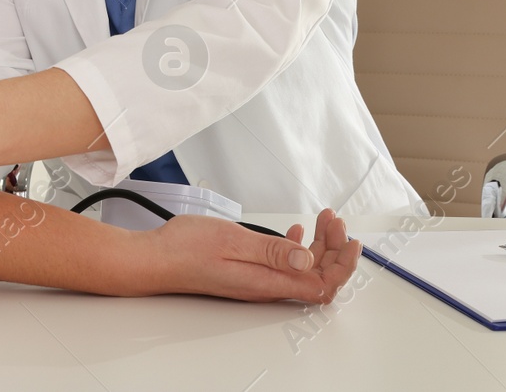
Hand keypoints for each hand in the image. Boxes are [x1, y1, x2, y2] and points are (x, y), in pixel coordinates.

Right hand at [140, 208, 359, 303]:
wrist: (155, 258)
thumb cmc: (186, 249)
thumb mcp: (234, 241)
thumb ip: (273, 252)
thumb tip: (308, 261)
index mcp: (267, 282)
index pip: (321, 284)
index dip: (342, 265)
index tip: (350, 240)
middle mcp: (266, 286)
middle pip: (316, 276)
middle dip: (333, 248)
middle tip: (334, 221)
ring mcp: (256, 280)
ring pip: (301, 269)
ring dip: (317, 245)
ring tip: (322, 220)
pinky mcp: (247, 272)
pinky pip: (283, 265)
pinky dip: (296, 247)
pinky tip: (295, 233)